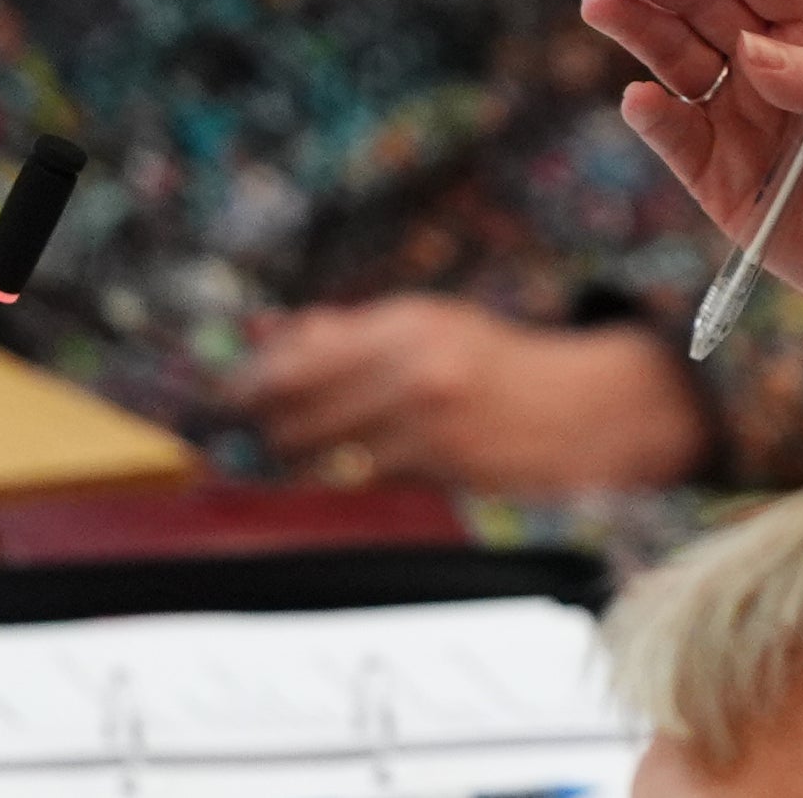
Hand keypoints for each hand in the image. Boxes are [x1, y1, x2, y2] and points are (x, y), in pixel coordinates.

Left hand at [232, 297, 704, 493]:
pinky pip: (363, 481)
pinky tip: (349, 469)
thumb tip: (265, 335)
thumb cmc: (491, 360)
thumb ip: (343, 330)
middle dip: (263, 427)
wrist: (575, 407)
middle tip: (247, 435)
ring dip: (295, 460)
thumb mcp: (424, 323)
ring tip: (291, 455)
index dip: (247, 383)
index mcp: (406, 322)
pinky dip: (345, 478)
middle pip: (296, 410)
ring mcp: (427, 423)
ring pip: (321, 454)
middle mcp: (413, 368)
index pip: (296, 358)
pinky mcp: (438, 470)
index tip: (227, 397)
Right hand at [582, 0, 802, 356]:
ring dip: (639, 29)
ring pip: (677, 58)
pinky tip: (639, 99)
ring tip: (602, 3)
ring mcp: (741, 115)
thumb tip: (751, 54)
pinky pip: (676, 137)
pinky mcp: (717, 176)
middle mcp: (773, 61)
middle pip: (707, 3)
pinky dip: (652, 117)